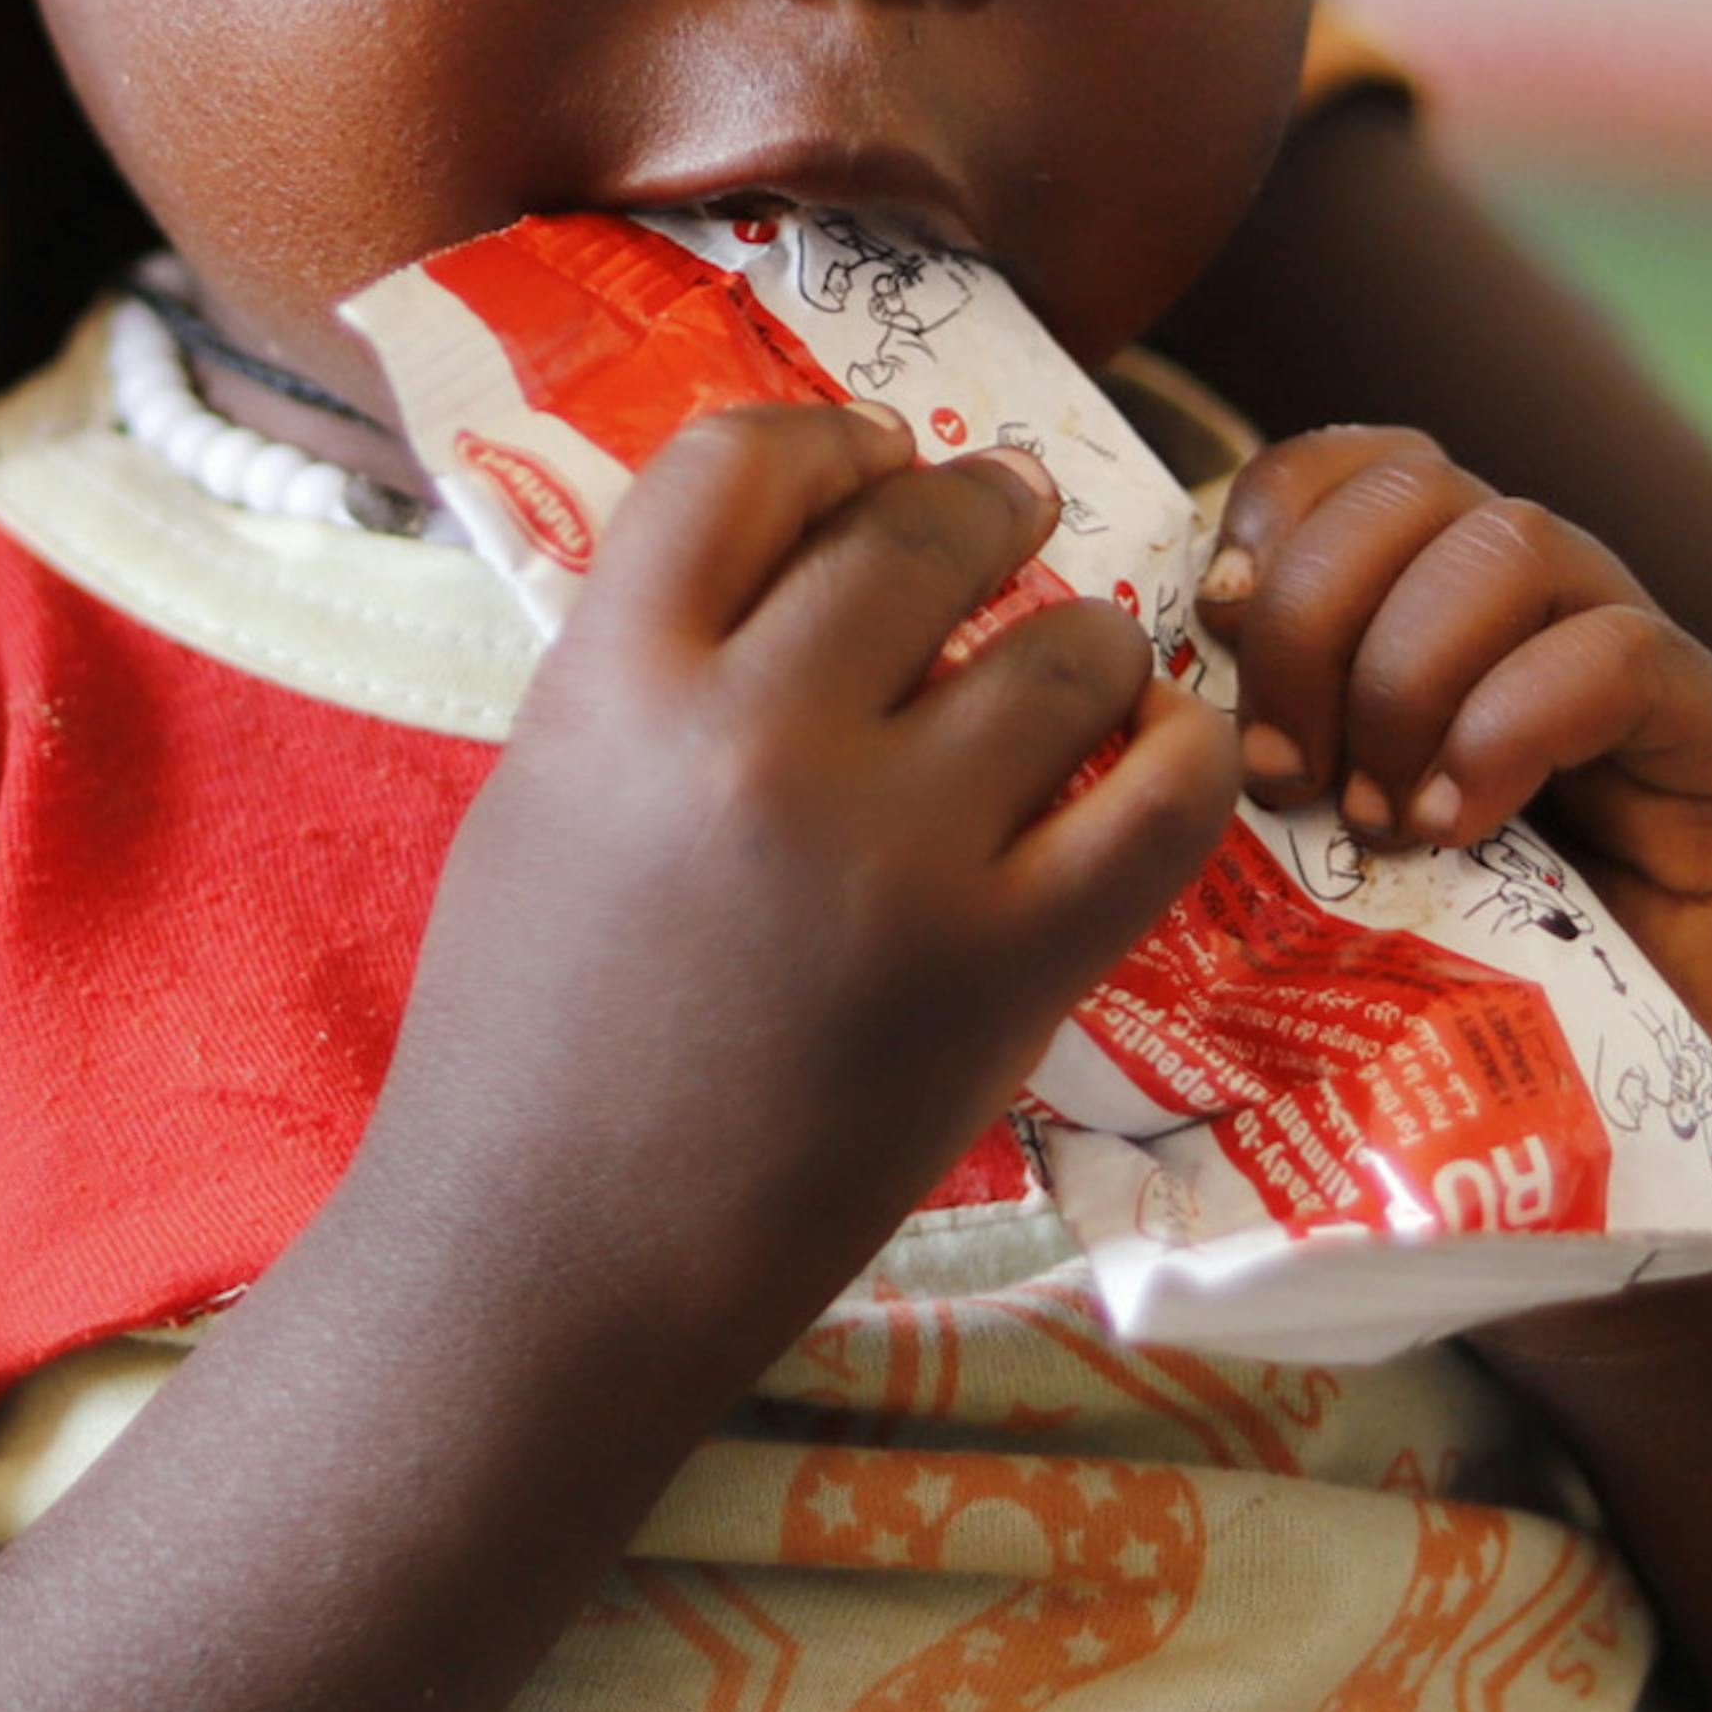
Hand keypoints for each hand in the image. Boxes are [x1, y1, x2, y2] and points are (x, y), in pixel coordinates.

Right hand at [360, 400, 1239, 1382]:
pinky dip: (1184, 750)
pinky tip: (1173, 746)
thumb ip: (654, 671)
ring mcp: (893, 854)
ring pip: (1062, 654)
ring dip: (1090, 641)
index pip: (740, 462)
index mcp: (613, 685)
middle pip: (919, 534)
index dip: (829, 442)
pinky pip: (1154, 802)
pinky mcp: (1002, 969)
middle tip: (1016, 518)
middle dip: (986, 511)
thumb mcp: (544, 799)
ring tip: (1086, 668)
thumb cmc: (527, 1045)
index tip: (874, 460)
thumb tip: (802, 561)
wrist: (552, 1269)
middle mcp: (755, 739)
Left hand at [1195, 426, 1711, 1095]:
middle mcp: (1535, 617)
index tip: (1209, 622)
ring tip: (1373, 816)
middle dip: (1316, 607)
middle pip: (1418, 484)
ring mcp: (1637, 672)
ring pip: (1514, 540)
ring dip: (1406, 668)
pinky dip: (1510, 722)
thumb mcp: (1285, 873)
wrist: (1582, 1169)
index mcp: (1426, 616)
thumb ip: (1234, 763)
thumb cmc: (1408, 1027)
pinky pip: (1620, 652)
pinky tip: (1453, 826)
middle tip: (1279, 767)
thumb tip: (1131, 678)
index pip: (1352, 467)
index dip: (1274, 513)